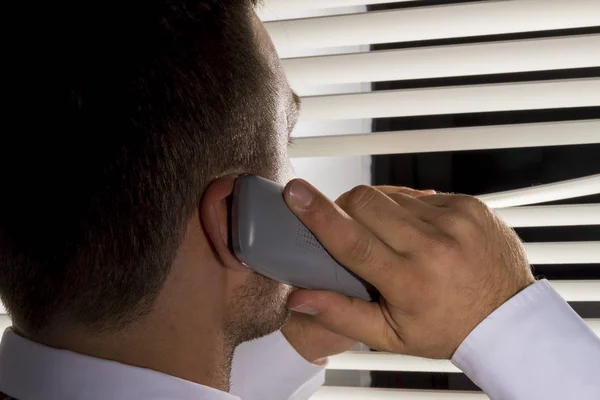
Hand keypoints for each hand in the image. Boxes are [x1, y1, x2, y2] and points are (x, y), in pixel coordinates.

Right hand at [283, 181, 534, 358]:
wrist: (507, 317)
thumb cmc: (445, 328)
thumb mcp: (390, 335)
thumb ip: (341, 314)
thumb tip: (299, 298)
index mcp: (410, 282)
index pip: (353, 241)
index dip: (319, 214)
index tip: (295, 192)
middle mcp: (434, 247)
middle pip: (366, 203)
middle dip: (347, 208)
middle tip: (352, 228)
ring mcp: (455, 221)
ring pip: (391, 197)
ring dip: (381, 212)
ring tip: (395, 240)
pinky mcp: (469, 206)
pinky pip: (421, 195)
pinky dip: (410, 210)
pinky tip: (422, 234)